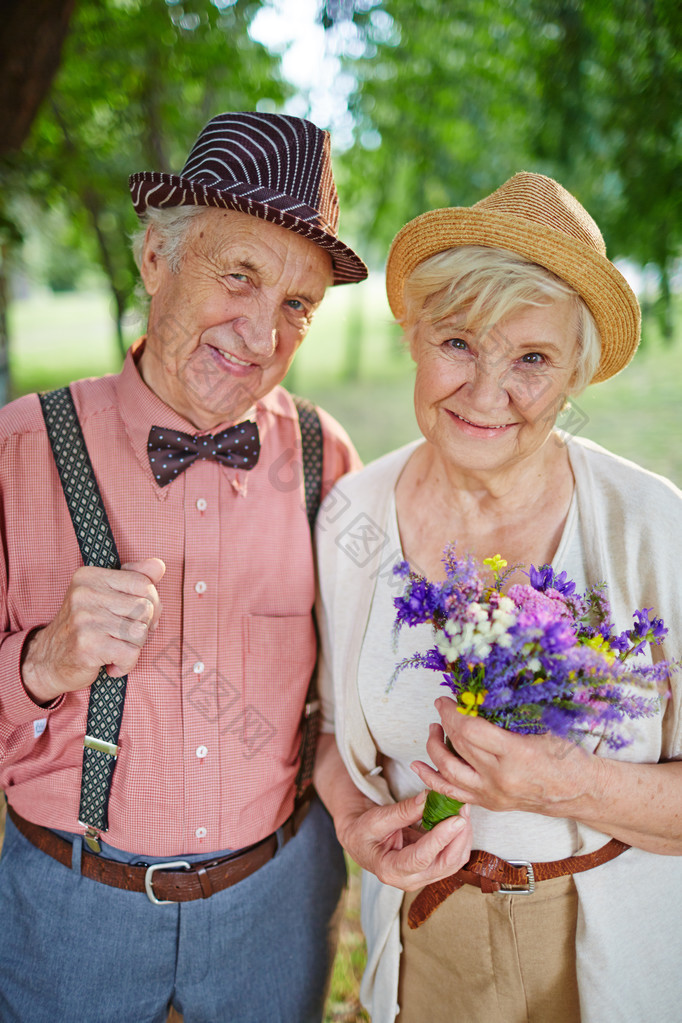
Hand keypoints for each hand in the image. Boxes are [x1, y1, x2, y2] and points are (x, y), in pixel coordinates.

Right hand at [21, 558, 165, 704]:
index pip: (143, 583)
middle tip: (122, 636)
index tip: (134, 617)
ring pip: (141, 632)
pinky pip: (131, 654)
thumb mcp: (105, 595)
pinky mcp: (88, 645)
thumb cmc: (85, 628)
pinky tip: (110, 663)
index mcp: (90, 576)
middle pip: (146, 608)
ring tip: (114, 648)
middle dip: (143, 627)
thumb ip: (134, 578)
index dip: (150, 603)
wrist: (48, 661)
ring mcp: (85, 619)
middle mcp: (85, 594)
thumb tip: (159, 565)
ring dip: (133, 647)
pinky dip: (126, 664)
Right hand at [336, 790, 471, 890]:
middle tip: (463, 809)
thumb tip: (427, 798)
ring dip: (462, 837)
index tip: (456, 819)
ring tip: (462, 810)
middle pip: (444, 864)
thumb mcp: (376, 819)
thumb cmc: (364, 831)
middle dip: (458, 836)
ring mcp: (423, 878)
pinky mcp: (432, 870)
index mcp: (390, 870)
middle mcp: (409, 880)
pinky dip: (459, 838)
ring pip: (454, 863)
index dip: (441, 839)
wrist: (362, 842)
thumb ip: (402, 811)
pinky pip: (453, 857)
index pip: (421, 858)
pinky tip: (459, 818)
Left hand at [410, 696, 599, 817]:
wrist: (580, 792)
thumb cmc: (566, 755)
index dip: (453, 712)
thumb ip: (509, 715)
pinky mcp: (490, 804)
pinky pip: (453, 793)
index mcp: (516, 754)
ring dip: (434, 748)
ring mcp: (493, 794)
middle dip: (444, 722)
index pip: (471, 730)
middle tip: (441, 708)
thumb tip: (479, 694)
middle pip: (458, 746)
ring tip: (433, 730)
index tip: (446, 699)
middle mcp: (500, 778)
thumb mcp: (543, 726)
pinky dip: (432, 779)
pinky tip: (419, 766)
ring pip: (449, 772)